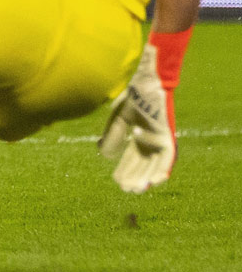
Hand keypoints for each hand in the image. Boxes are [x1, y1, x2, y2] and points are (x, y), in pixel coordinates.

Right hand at [97, 44, 174, 192]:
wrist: (144, 81)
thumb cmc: (131, 95)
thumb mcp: (118, 119)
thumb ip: (112, 136)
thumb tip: (104, 156)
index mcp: (138, 134)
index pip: (132, 158)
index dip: (124, 170)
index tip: (117, 182)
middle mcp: (150, 139)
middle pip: (142, 163)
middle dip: (134, 177)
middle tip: (126, 190)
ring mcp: (159, 137)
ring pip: (154, 163)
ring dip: (147, 178)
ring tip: (137, 189)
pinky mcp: (167, 135)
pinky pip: (167, 157)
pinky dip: (162, 169)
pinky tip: (155, 180)